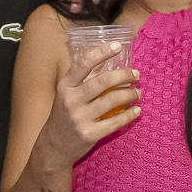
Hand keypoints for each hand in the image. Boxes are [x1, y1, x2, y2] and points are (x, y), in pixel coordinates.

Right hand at [37, 42, 139, 166]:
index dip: (101, 53)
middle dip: (124, 75)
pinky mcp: (89, 134)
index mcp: (65, 86)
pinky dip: (129, 115)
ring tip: (137, 92)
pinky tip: (136, 111)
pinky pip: (115, 122)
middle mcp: (71, 100)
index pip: (83, 64)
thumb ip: (85, 77)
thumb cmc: (63, 115)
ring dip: (130, 94)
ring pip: (112, 100)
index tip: (118, 46)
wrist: (54, 146)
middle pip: (102, 81)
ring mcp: (80, 118)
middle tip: (136, 74)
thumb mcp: (68, 94)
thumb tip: (106, 60)